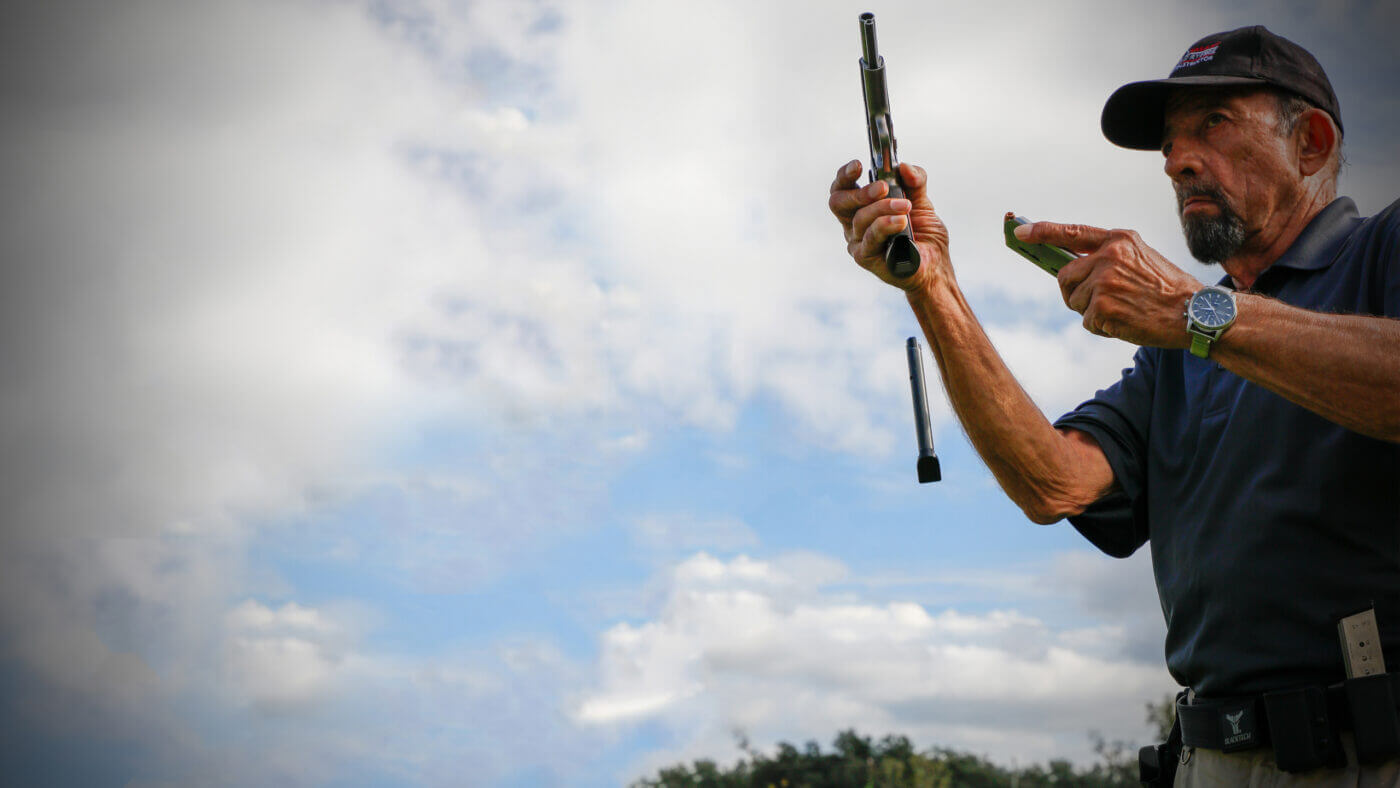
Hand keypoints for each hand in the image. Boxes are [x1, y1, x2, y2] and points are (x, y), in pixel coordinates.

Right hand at [828, 160, 949, 290]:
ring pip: (860, 219)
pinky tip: (900, 221)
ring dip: (883, 208)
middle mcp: (854, 224)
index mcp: (860, 208)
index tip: (858, 165)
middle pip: (839, 202)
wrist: (935, 265)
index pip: (842, 188)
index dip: (845, 175)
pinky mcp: (865, 258)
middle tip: (883, 187)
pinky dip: (885, 225)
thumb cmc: (923, 235)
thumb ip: (915, 181)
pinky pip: (870, 238)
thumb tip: (905, 167)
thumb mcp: (922, 201)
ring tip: (905, 206)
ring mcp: (857, 242)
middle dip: (861, 191)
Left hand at [1014, 221, 1200, 347]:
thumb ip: (1108, 256)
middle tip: (1103, 299)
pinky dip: (1100, 327)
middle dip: (1075, 291)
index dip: (1042, 232)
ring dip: (1091, 311)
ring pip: (1073, 300)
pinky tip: (1125, 322)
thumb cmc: (1167, 289)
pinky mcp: (1102, 307)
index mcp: (1119, 239)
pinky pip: (1085, 321)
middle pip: (1064, 276)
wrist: (1196, 313)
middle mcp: (1109, 256)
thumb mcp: (1141, 257)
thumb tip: (1068, 266)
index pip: (1071, 232)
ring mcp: (1104, 282)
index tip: (1019, 233)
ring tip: (1122, 308)